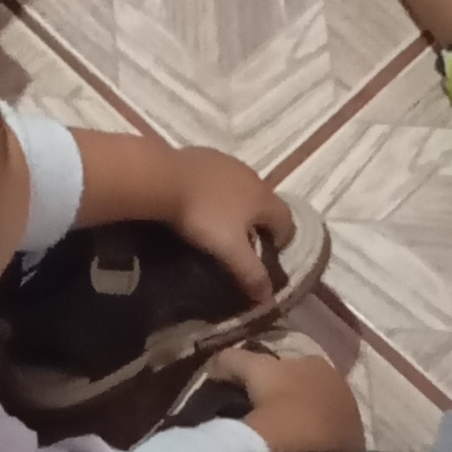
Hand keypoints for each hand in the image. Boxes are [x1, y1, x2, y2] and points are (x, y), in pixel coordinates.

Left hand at [167, 150, 291, 301]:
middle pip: (265, 203)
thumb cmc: (204, 216)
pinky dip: (219, 193)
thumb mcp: (231, 251)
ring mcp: (227, 161)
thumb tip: (268, 297)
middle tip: (243, 246)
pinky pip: (221, 178)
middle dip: (259, 225)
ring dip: (239, 208)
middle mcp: (251, 175)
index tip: (266, 256)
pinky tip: (202, 204)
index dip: (282, 241)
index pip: (287, 220)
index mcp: (263, 196)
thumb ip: (252, 274)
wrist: (164, 177)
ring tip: (221, 227)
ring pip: (243, 189)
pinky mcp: (205, 155)